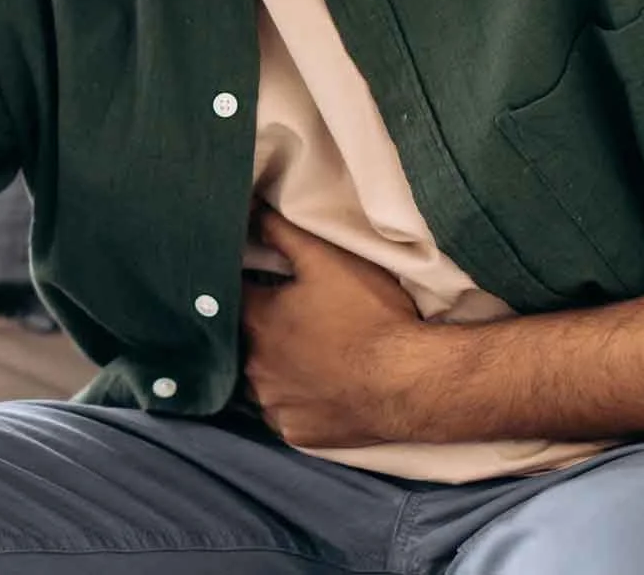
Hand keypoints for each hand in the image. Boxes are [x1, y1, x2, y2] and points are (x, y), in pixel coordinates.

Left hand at [240, 208, 429, 449]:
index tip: (261, 282)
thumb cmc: (370, 315)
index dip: (248, 286)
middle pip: (247, 342)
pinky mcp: (295, 432)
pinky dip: (297, 402)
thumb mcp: (327, 260)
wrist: (410, 381)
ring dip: (277, 369)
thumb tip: (249, 210)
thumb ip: (282, 232)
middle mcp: (253, 366)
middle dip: (264, 330)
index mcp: (255, 322)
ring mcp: (274, 404)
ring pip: (263, 382)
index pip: (233, 296)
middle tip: (297, 323)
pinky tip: (319, 390)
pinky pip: (286, 414)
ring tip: (311, 357)